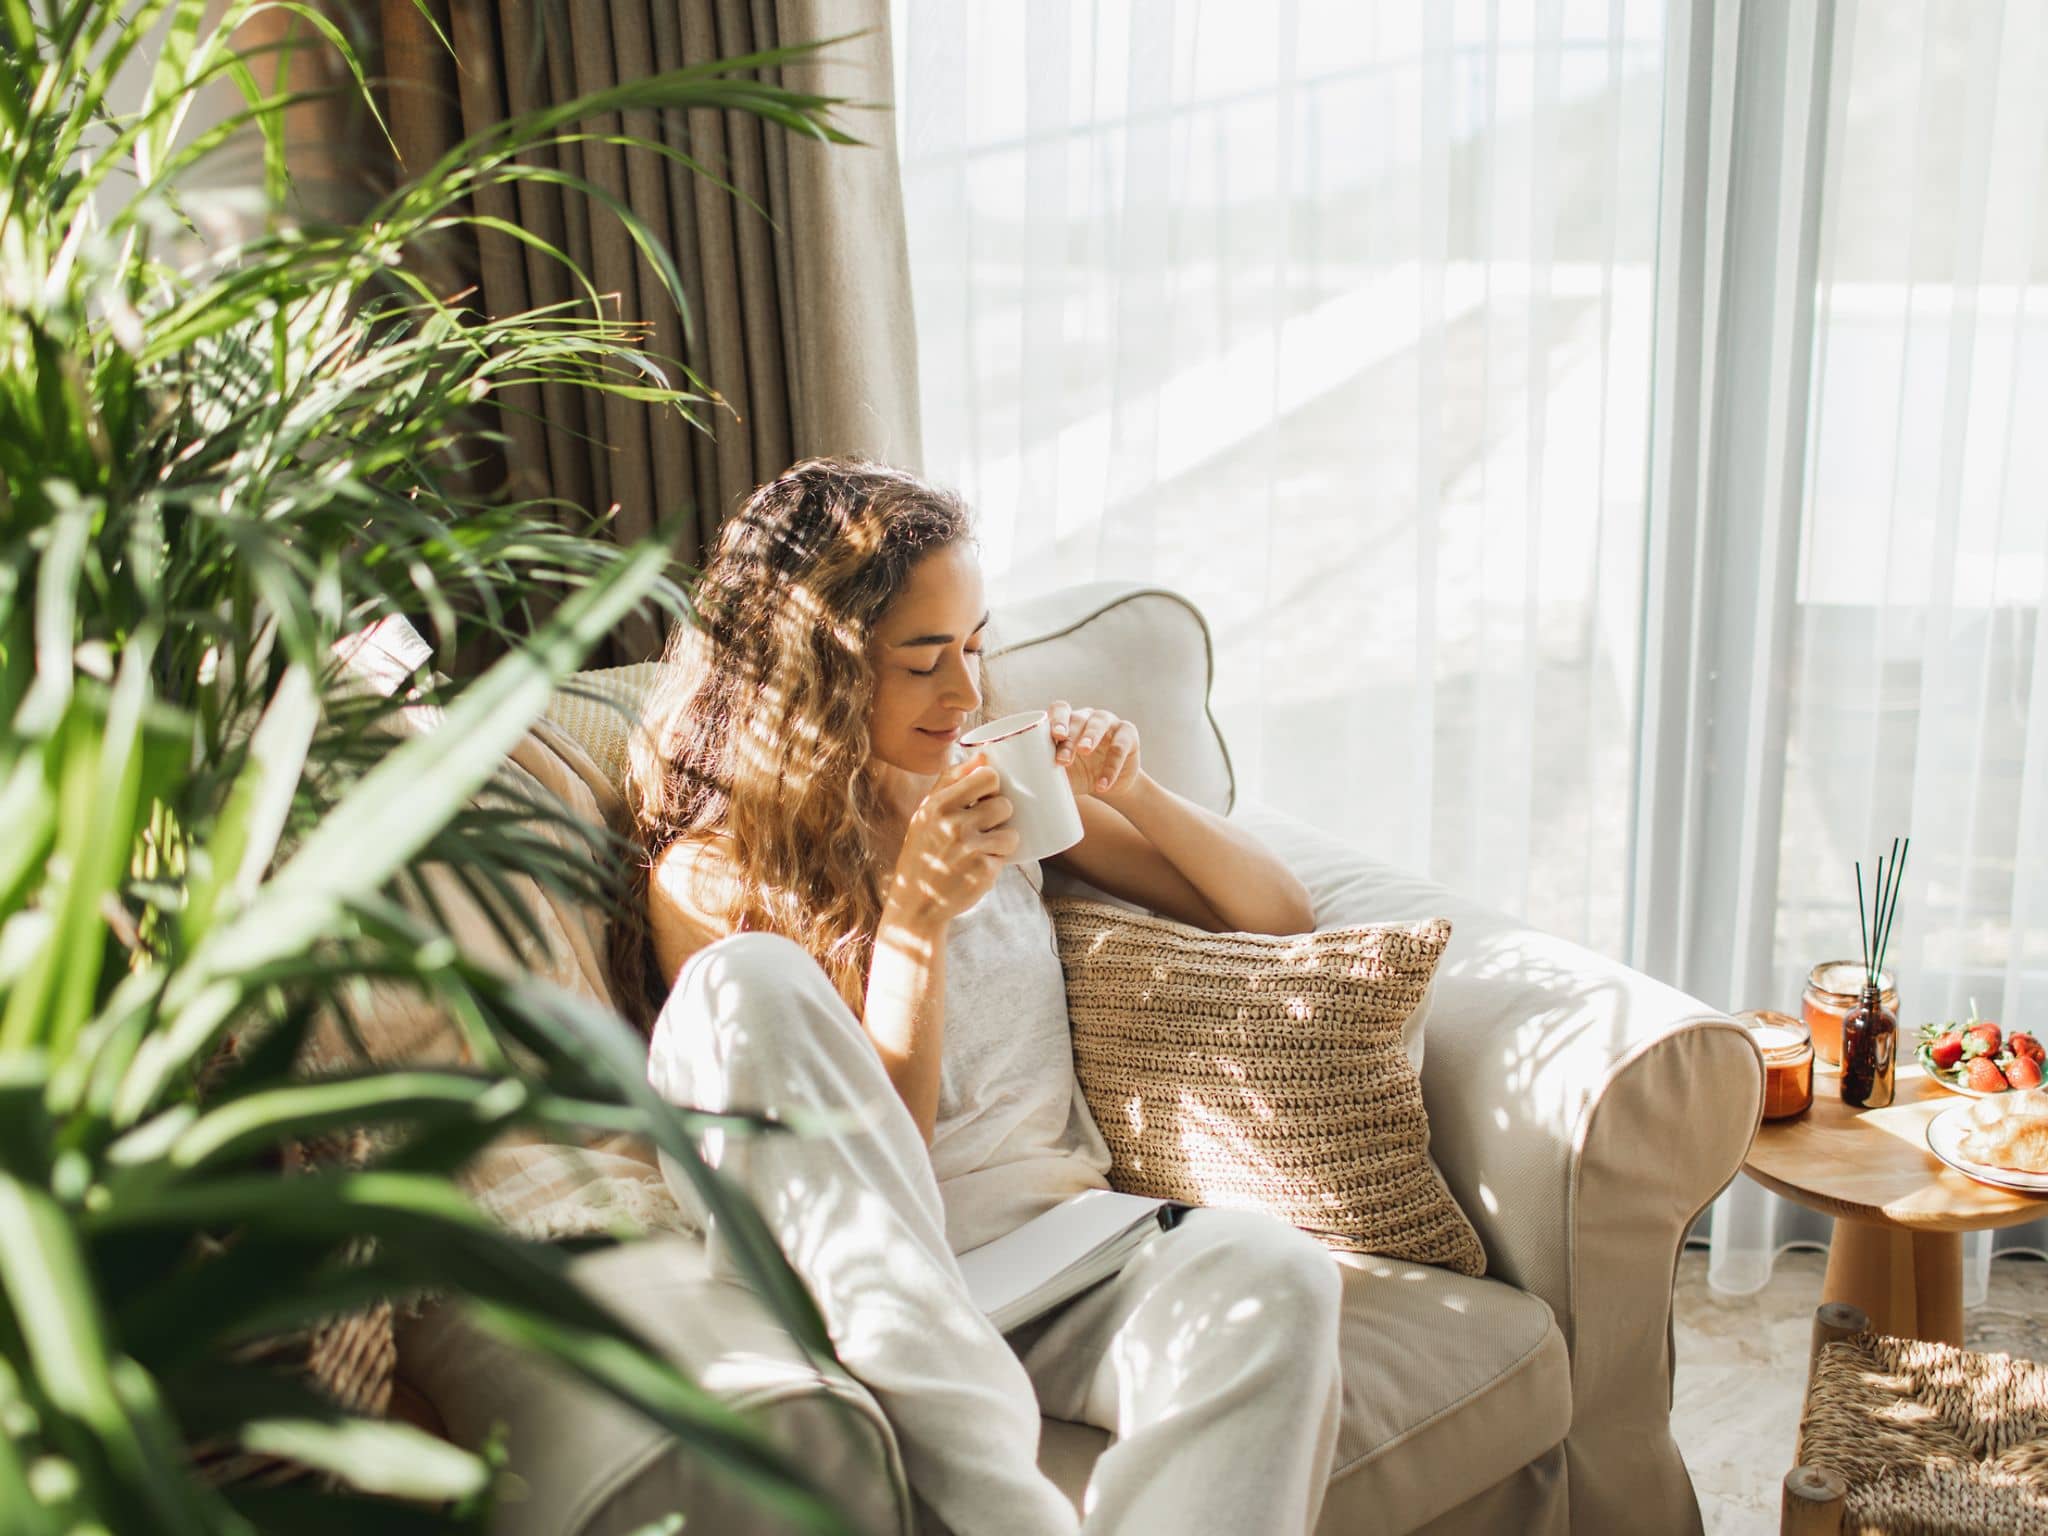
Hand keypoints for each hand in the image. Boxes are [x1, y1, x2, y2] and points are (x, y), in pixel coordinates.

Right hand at [885, 753, 1016, 931]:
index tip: (985, 795)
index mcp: (938, 805)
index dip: (993, 785)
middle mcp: (953, 825)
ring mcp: (970, 849)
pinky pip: (1008, 856)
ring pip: (1011, 831)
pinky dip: (998, 861)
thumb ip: (951, 781)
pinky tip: (978, 866)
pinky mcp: (984, 871)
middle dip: (1000, 815)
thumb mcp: (926, 813)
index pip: (987, 776)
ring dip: (1004, 839)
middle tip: (985, 826)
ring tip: (984, 847)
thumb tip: (983, 755)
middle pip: (1004, 804)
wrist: (916, 902)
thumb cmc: (924, 851)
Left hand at [1047, 701, 1141, 802]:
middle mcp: (1088, 717)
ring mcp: (1110, 722)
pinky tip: (1103, 784)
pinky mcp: (1128, 735)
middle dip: (1069, 738)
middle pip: (1078, 719)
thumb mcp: (1061, 773)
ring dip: (1090, 737)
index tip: (1055, 736)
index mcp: (1068, 721)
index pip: (1060, 710)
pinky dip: (1112, 766)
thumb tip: (1023, 783)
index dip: (1057, 719)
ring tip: (1084, 751)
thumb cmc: (1078, 774)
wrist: (1107, 786)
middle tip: (1064, 759)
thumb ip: (1044, 770)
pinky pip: (1120, 746)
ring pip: (1099, 723)